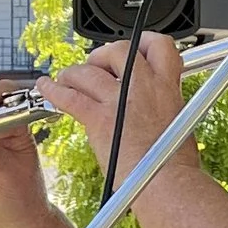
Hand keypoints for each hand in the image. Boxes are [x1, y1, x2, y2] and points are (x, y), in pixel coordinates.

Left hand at [38, 30, 191, 181]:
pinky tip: (46, 87)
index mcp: (167, 87)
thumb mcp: (181, 123)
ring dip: (75, 72)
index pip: (159, 45)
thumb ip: (165, 107)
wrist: (168, 185)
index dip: (142, 42)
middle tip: (95, 66)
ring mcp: (120, 101)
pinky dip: (54, 90)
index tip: (133, 50)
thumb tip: (158, 109)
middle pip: (119, 50)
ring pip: (89, 70)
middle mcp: (144, 87)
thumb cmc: (176, 166)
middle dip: (102, 55)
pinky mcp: (99, 119)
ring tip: (68, 78)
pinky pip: (70, 96)